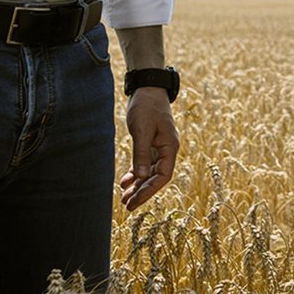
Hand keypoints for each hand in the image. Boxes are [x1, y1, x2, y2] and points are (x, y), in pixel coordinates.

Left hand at [119, 88, 177, 210]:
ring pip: (149, 173)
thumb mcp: (141, 130)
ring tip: (124, 198)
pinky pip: (144, 164)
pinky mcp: (150, 143)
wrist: (147, 88)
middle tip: (127, 206)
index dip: (149, 191)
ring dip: (138, 185)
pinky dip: (135, 173)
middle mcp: (167, 150)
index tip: (135, 201)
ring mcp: (159, 147)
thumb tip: (142, 178)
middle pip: (156, 178)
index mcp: (169, 147)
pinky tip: (125, 182)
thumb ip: (141, 154)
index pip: (163, 176)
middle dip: (142, 192)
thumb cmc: (146, 106)